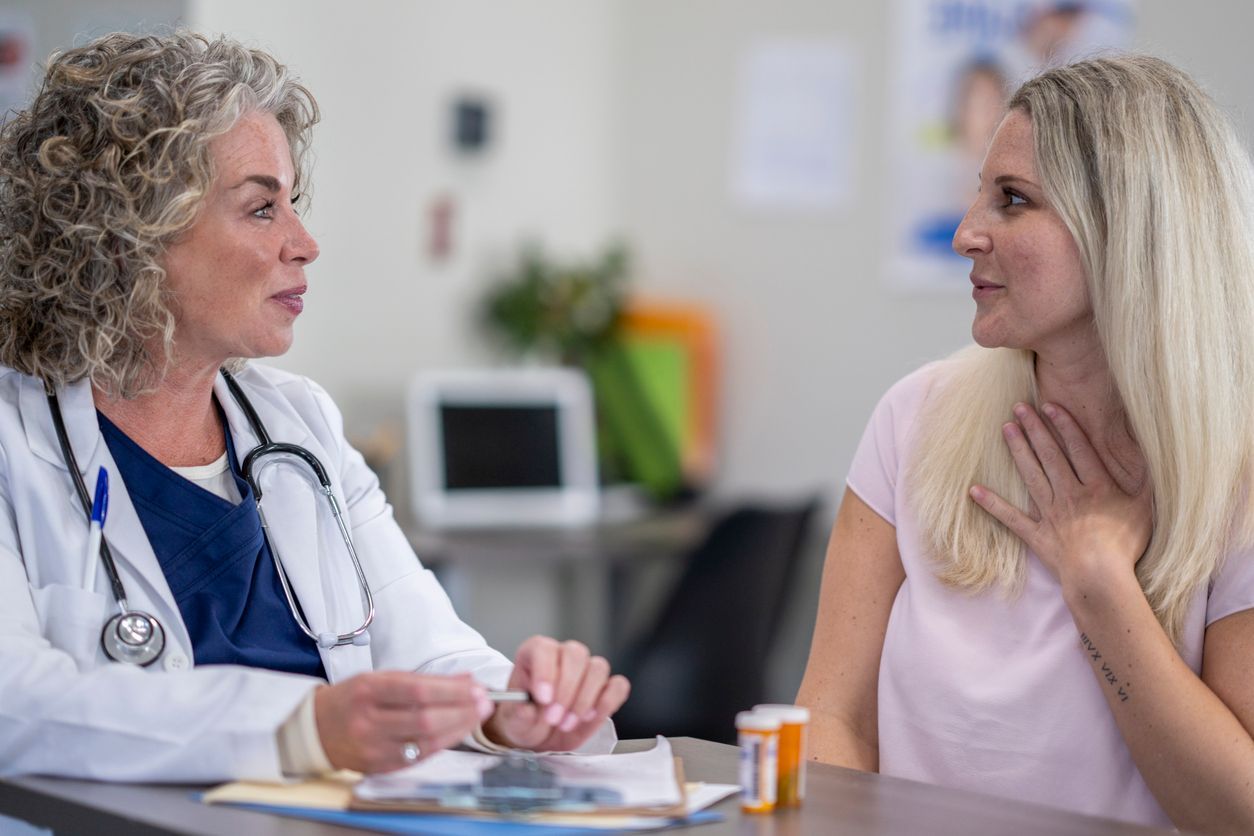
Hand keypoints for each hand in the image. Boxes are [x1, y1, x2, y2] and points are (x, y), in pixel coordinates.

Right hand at [314, 671, 491, 772]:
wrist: (316, 730)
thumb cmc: (353, 698)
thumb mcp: (381, 678)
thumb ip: (423, 680)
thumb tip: (466, 680)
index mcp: (368, 690)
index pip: (417, 690)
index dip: (451, 691)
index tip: (476, 687)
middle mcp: (368, 721)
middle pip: (425, 719)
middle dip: (461, 710)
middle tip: (485, 703)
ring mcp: (373, 748)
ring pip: (425, 742)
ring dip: (458, 728)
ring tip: (477, 715)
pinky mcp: (379, 767)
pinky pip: (418, 757)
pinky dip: (442, 743)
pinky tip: (456, 732)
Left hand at [482, 636, 629, 750]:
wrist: (539, 735)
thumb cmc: (524, 720)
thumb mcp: (514, 720)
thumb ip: (519, 714)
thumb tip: (526, 709)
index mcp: (534, 654)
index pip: (543, 648)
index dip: (545, 671)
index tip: (543, 698)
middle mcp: (562, 655)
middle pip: (576, 655)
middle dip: (567, 691)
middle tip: (554, 718)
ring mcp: (586, 670)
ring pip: (598, 668)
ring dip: (584, 700)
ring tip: (566, 724)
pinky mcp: (605, 688)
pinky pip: (618, 685)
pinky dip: (607, 702)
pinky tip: (589, 717)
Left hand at [969, 401, 1151, 590]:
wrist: (1099, 577)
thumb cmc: (1126, 545)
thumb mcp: (1145, 509)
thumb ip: (1146, 481)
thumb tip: (1150, 456)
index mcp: (1096, 487)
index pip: (1078, 448)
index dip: (1064, 425)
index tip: (1049, 405)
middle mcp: (1069, 494)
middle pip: (1049, 455)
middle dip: (1034, 428)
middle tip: (1018, 407)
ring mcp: (1049, 514)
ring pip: (1030, 475)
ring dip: (1018, 450)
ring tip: (1006, 429)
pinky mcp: (1036, 534)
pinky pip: (1010, 517)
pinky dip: (992, 504)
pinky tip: (974, 490)